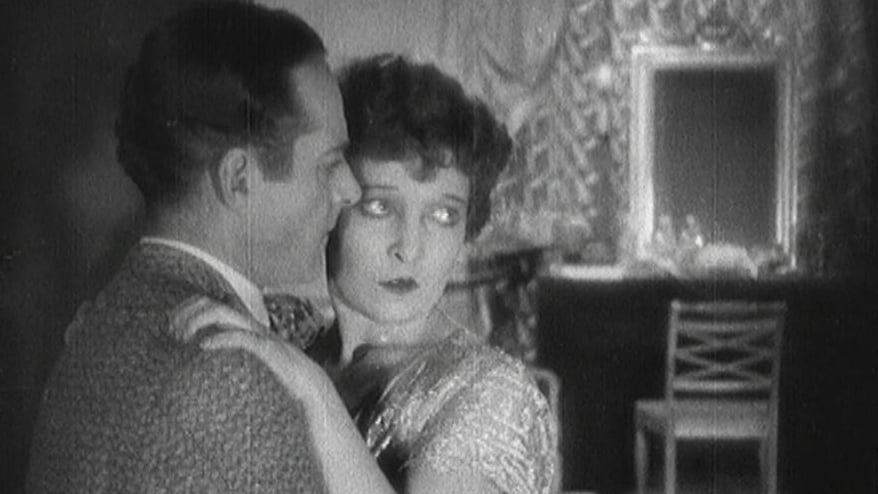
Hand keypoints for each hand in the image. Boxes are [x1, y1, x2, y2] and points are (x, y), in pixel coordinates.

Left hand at [169, 296, 331, 407]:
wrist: (310, 386)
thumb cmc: (280, 377)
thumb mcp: (250, 362)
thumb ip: (232, 355)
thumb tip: (206, 360)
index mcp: (244, 326)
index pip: (210, 302)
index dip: (187, 309)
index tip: (171, 327)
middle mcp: (249, 325)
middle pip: (212, 302)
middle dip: (186, 313)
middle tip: (172, 332)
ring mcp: (258, 334)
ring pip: (223, 312)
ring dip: (197, 321)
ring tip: (183, 337)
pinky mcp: (266, 348)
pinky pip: (240, 336)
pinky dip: (219, 338)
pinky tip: (204, 347)